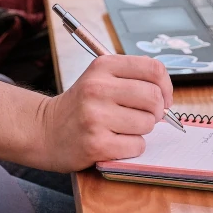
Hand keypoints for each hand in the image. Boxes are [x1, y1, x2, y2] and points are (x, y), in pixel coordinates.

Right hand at [36, 55, 173, 171]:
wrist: (46, 130)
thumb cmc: (81, 104)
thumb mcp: (100, 77)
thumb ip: (132, 77)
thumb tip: (167, 95)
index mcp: (103, 66)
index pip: (153, 68)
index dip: (166, 85)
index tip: (164, 97)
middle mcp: (99, 88)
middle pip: (154, 97)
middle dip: (157, 111)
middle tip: (147, 115)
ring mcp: (96, 117)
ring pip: (147, 123)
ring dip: (143, 130)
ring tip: (124, 128)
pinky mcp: (96, 144)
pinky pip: (136, 146)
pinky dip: (133, 147)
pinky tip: (116, 142)